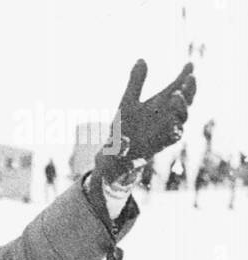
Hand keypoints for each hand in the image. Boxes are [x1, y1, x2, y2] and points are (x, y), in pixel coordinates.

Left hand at [96, 59, 196, 182]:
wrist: (116, 152)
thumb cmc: (123, 127)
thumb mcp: (128, 101)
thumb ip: (136, 82)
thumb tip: (141, 59)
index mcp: (160, 101)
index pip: (178, 85)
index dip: (185, 74)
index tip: (190, 64)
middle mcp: (167, 113)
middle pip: (187, 99)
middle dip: (190, 89)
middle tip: (189, 77)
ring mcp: (167, 128)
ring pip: (183, 116)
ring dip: (182, 105)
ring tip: (176, 94)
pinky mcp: (164, 143)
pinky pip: (176, 135)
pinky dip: (176, 127)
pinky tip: (173, 120)